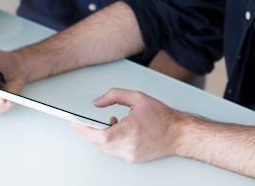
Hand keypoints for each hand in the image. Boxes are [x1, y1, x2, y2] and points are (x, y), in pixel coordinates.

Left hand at [72, 88, 186, 162]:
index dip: (84, 130)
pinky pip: (113, 152)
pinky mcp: (133, 159)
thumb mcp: (137, 98)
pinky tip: (114, 131)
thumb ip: (114, 96)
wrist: (178, 133)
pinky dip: (109, 142)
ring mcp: (130, 155)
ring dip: (98, 137)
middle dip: (87, 133)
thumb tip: (97, 102)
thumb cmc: (161, 116)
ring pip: (104, 149)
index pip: (99, 136)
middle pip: (98, 144)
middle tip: (80, 124)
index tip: (76, 123)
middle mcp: (129, 146)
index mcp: (130, 130)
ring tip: (104, 124)